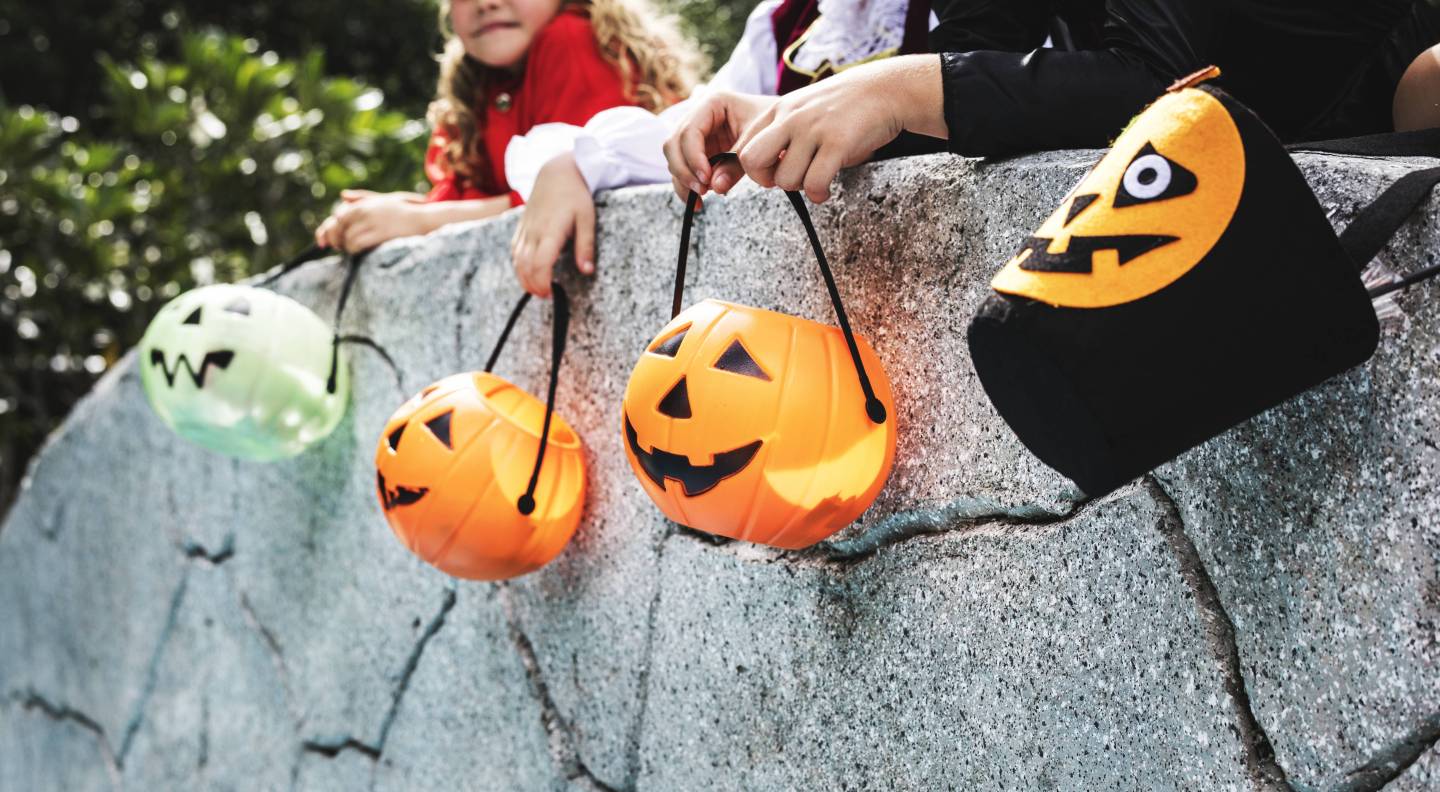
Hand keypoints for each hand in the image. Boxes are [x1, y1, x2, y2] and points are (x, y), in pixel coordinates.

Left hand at [315, 192, 432, 252]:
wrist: (424, 219)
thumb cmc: (405, 211)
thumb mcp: (383, 199)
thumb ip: (362, 197)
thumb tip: (342, 195)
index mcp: (362, 204)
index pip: (336, 218)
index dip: (329, 231)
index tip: (328, 242)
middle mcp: (364, 210)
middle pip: (338, 229)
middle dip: (337, 240)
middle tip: (343, 248)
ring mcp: (370, 222)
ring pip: (346, 238)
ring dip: (348, 248)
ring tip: (357, 250)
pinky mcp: (378, 233)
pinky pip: (356, 244)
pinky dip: (355, 251)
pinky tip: (362, 252)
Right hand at [510, 153, 594, 297]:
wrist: (557, 172)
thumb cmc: (576, 195)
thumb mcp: (587, 219)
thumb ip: (586, 246)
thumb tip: (587, 271)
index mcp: (551, 230)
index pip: (540, 263)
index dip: (542, 282)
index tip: (550, 293)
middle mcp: (534, 231)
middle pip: (525, 266)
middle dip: (533, 285)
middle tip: (547, 296)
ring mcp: (525, 229)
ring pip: (517, 260)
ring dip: (524, 278)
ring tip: (537, 290)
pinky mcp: (522, 226)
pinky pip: (514, 251)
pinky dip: (518, 266)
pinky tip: (527, 273)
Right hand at [663, 91, 778, 202]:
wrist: (788, 128)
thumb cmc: (776, 127)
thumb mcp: (758, 144)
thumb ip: (736, 164)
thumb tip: (714, 187)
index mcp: (712, 104)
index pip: (689, 131)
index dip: (693, 157)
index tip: (707, 179)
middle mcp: (699, 117)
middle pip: (673, 144)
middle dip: (684, 170)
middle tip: (703, 190)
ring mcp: (697, 135)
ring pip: (674, 158)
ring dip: (683, 180)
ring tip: (703, 197)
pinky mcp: (700, 152)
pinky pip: (684, 170)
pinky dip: (687, 186)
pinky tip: (699, 202)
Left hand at [734, 55, 943, 202]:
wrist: (885, 89)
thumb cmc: (843, 106)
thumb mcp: (803, 108)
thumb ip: (779, 129)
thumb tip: (759, 164)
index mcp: (779, 110)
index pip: (743, 146)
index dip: (752, 169)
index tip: (773, 171)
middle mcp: (791, 118)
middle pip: (752, 161)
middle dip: (765, 180)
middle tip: (786, 179)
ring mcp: (813, 130)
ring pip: (785, 179)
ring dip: (799, 187)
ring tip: (815, 178)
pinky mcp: (838, 143)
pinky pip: (814, 183)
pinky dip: (818, 194)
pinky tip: (826, 189)